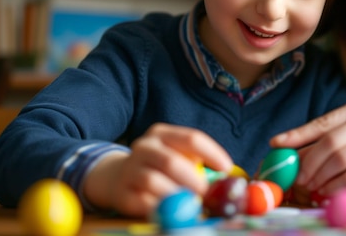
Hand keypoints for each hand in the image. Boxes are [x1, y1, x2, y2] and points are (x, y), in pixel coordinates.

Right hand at [83, 123, 232, 216]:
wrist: (118, 176)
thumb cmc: (160, 166)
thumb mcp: (178, 156)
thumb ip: (198, 163)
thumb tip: (227, 180)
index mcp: (162, 133)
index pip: (192, 138)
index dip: (212, 153)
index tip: (226, 169)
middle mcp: (144, 147)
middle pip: (171, 161)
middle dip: (193, 180)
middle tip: (206, 194)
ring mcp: (130, 168)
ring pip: (154, 181)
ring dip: (176, 195)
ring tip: (190, 204)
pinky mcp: (122, 192)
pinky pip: (142, 201)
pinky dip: (160, 208)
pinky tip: (170, 211)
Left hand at [270, 98, 345, 196]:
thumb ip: (331, 136)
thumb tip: (292, 152)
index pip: (322, 122)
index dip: (297, 135)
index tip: (276, 144)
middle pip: (328, 143)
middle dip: (307, 162)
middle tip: (296, 177)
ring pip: (338, 161)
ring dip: (319, 176)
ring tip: (309, 185)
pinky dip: (334, 186)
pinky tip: (326, 191)